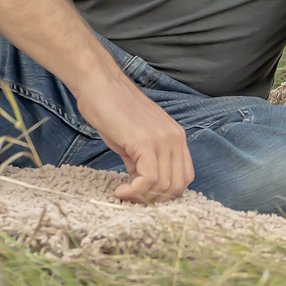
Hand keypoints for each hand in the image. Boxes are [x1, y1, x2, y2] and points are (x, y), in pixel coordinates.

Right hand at [78, 73, 193, 203]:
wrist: (100, 86)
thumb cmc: (113, 111)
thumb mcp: (135, 140)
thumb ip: (143, 162)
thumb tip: (141, 186)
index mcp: (177, 137)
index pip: (185, 176)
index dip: (165, 193)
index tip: (143, 196)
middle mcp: (175, 138)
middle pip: (177, 185)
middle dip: (155, 199)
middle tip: (132, 198)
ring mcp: (163, 139)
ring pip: (164, 185)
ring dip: (142, 197)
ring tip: (123, 194)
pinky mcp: (145, 142)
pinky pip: (148, 179)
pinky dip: (134, 191)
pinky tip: (119, 191)